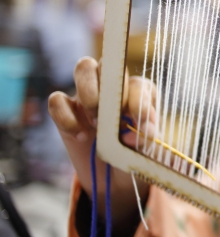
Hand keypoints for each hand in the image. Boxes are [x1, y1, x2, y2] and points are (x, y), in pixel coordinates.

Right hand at [48, 57, 154, 235]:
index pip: (137, 85)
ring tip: (96, 124)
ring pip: (84, 67)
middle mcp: (113, 85)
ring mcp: (87, 94)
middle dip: (110, 89)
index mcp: (139, 91)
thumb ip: (145, 138)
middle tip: (112, 119)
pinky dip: (65, 118)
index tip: (142, 126)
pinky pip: (56, 100)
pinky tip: (80, 136)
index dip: (139, 103)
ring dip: (90, 93)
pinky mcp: (65, 109)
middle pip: (108, 63)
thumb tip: (134, 135)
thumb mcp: (145, 149)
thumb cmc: (133, 153)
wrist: (112, 174)